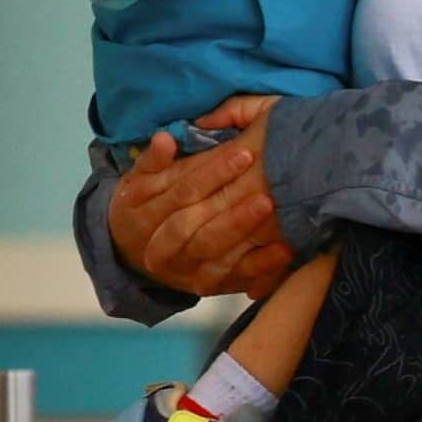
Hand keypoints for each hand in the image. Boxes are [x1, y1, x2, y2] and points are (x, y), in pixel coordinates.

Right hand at [108, 95, 292, 301]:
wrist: (136, 253)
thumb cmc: (148, 203)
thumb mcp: (141, 178)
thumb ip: (154, 159)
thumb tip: (166, 138)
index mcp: (141, 210)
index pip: (182, 190)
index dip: (213, 173)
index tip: (245, 154)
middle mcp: (159, 243)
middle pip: (195, 224)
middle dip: (229, 207)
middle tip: (264, 187)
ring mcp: (183, 266)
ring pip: (212, 251)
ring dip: (241, 230)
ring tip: (271, 207)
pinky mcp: (207, 283)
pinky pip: (233, 277)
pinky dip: (260, 265)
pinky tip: (285, 248)